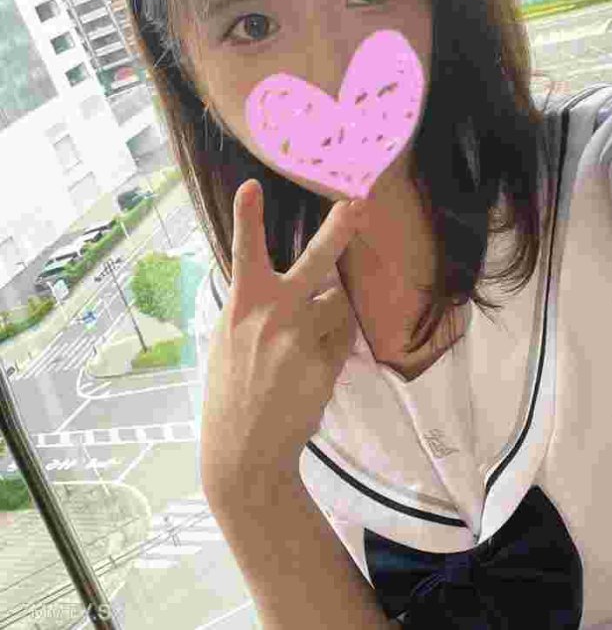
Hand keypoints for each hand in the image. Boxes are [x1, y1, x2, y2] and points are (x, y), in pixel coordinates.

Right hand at [199, 178, 360, 511]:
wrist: (243, 451)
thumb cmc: (231, 388)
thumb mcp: (228, 339)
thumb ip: (257, 306)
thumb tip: (299, 285)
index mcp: (242, 306)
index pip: (244, 254)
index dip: (248, 219)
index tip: (252, 186)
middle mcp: (273, 316)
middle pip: (315, 264)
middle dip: (338, 230)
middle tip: (358, 202)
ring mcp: (302, 340)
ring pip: (337, 304)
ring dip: (331, 314)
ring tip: (301, 349)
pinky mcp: (325, 363)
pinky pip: (342, 336)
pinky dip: (334, 343)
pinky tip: (310, 369)